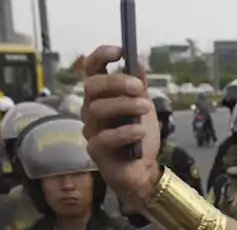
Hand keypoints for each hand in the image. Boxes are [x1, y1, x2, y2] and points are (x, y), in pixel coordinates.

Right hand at [80, 45, 161, 207]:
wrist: (143, 171)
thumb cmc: (139, 138)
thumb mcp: (143, 107)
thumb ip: (139, 86)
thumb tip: (137, 61)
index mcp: (101, 96)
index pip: (91, 70)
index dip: (101, 56)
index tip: (119, 51)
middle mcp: (91, 110)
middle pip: (91, 87)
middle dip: (116, 82)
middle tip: (139, 87)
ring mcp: (91, 130)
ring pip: (97, 109)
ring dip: (125, 105)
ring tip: (146, 108)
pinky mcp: (95, 151)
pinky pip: (104, 137)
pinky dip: (125, 132)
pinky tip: (140, 131)